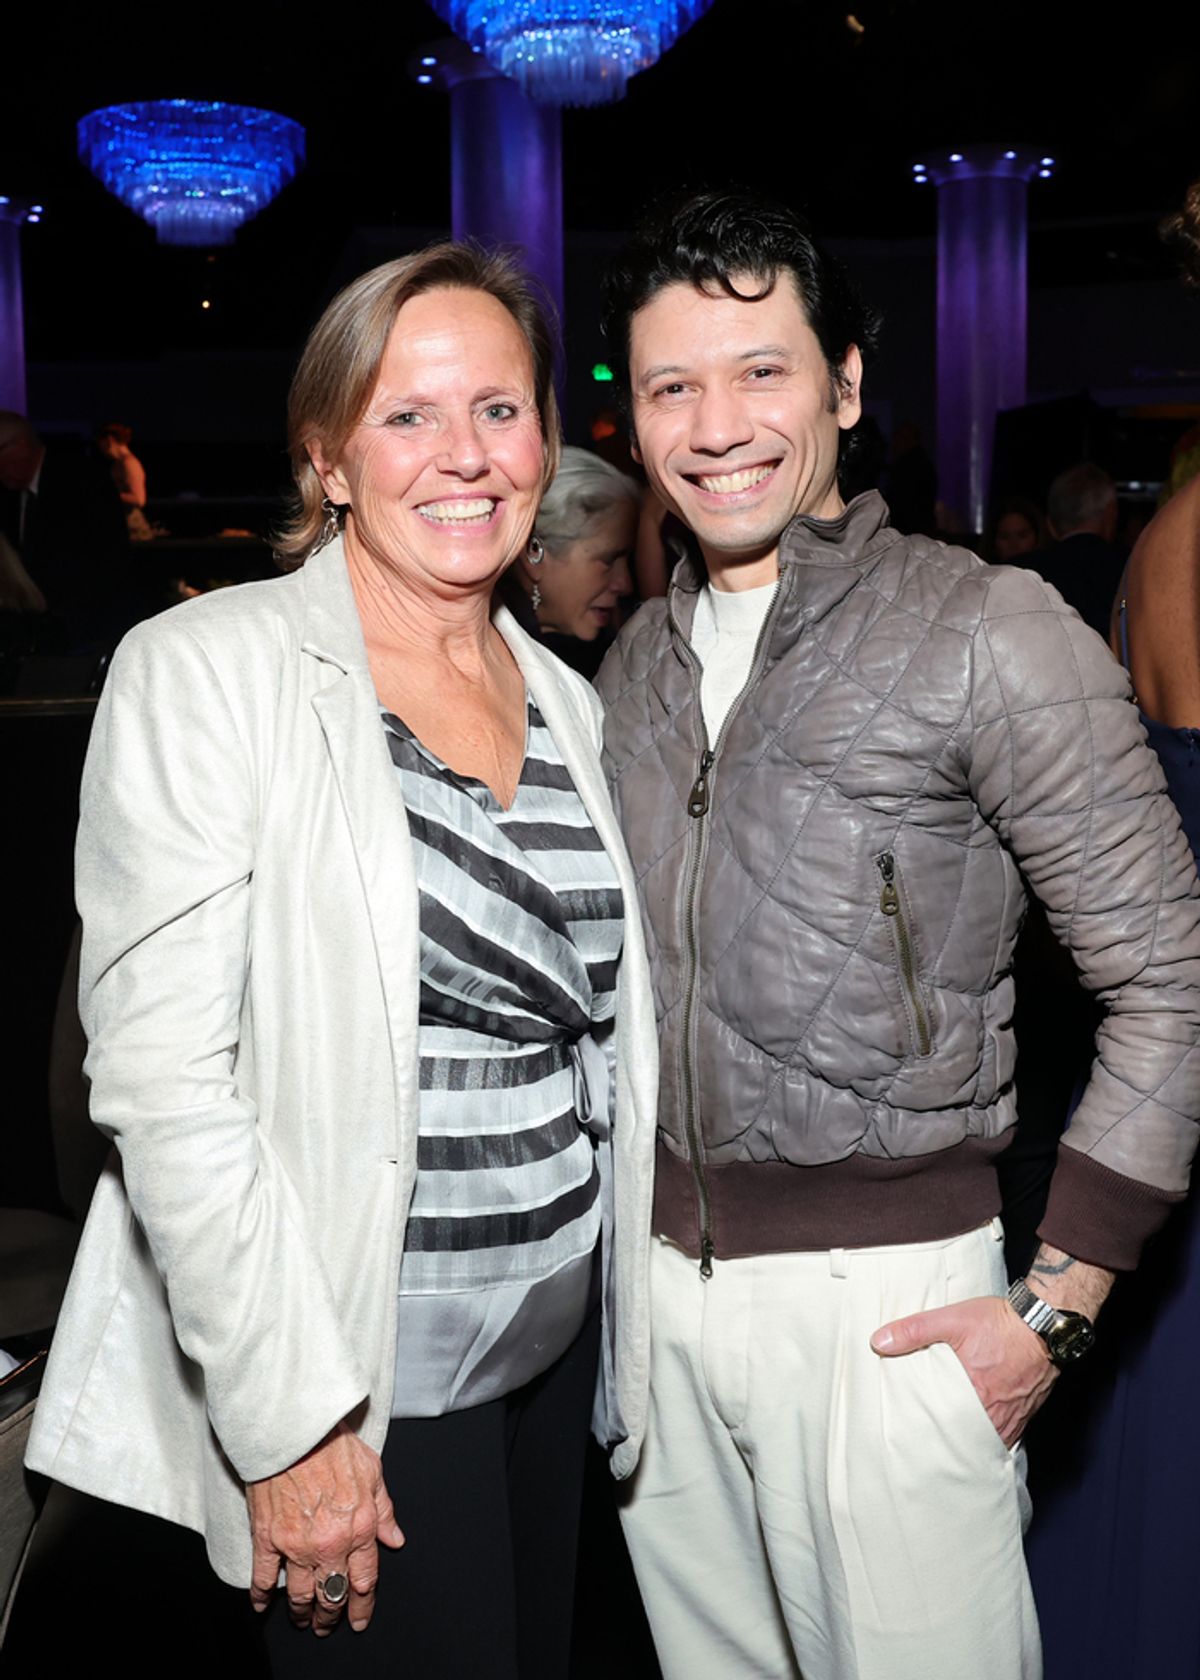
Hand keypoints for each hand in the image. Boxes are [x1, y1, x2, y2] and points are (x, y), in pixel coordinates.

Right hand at [246, 1423, 403, 1634]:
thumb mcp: (374, 1473)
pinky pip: (263, 1577)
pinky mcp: (268, 1538)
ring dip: (302, 1613)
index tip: (359, 1618)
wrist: (297, 1429)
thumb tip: (395, 1539)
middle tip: (327, 1625)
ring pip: (301, 1595)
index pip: (365, 1580)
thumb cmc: (335, 1445)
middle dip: (331, 1616)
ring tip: (303, 1620)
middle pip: (333, 1594)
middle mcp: (331, 1544)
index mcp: (360, 1528)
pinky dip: (261, 1596)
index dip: (363, 1605)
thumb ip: (385, 1511)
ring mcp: (297, 1545)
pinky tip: (261, 1605)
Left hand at [870, 1295, 1057, 1446]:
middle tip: (929, 1452)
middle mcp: (997, 1413)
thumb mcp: (952, 1319)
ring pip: (989, 1441)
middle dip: (950, 1445)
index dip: (930, 1439)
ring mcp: (1015, 1416)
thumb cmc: (1000, 1322)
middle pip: (968, 1440)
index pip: (945, 1429)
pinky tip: (980, 1435)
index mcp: (975, 1395)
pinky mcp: (1027, 1411)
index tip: (913, 1444)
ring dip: (972, 1443)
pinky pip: (1009, 1436)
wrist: (1045, 1321)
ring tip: (951, 1447)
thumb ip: (914, 1330)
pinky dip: (993, 1437)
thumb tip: (878, 1341)